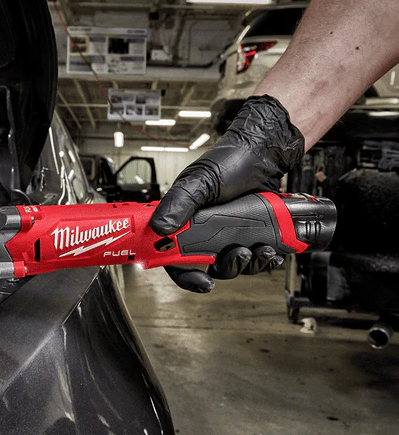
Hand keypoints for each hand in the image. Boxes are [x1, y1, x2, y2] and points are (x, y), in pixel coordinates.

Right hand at [151, 94, 304, 292]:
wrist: (265, 153)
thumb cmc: (229, 161)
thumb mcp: (199, 182)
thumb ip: (179, 204)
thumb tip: (160, 228)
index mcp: (184, 222)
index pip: (175, 257)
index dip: (186, 275)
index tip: (203, 282)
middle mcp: (205, 232)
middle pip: (209, 267)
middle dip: (228, 267)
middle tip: (242, 254)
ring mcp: (229, 235)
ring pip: (235, 265)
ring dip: (251, 264)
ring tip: (264, 250)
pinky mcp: (251, 234)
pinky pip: (256, 258)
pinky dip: (266, 259)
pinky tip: (274, 252)